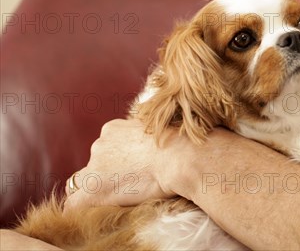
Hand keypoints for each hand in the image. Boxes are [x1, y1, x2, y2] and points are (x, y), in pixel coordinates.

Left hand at [64, 118, 181, 210]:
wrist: (180, 157)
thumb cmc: (179, 145)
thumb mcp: (158, 132)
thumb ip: (144, 138)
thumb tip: (151, 147)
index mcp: (113, 129)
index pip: (105, 149)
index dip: (115, 162)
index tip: (129, 170)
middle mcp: (99, 145)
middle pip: (93, 165)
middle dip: (105, 175)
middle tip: (127, 185)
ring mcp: (94, 167)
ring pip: (82, 183)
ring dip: (96, 190)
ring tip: (117, 200)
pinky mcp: (93, 191)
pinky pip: (73, 205)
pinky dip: (81, 210)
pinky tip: (92, 215)